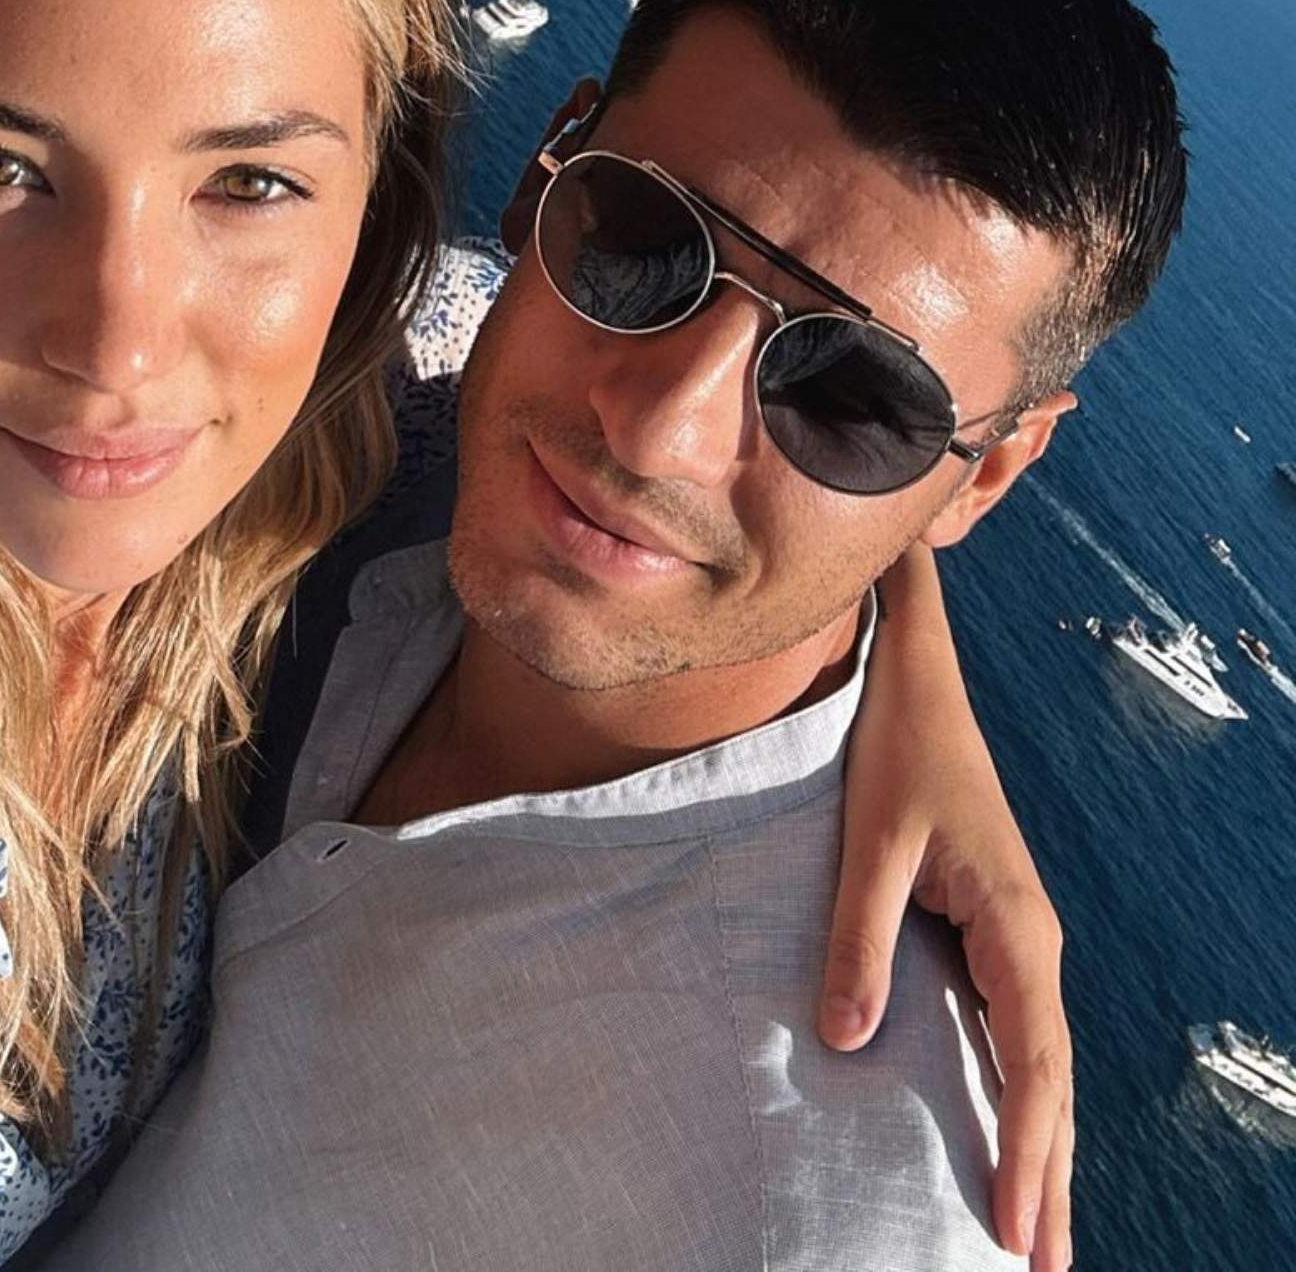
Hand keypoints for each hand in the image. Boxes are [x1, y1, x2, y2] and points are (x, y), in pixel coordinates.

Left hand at [822, 544, 1073, 1270]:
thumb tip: (846, 1039)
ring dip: (1041, 1141)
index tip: (1019, 1227)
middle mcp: (1032, 939)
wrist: (918, 683)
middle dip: (1049, 1173)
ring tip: (1035, 1231)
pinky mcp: (994, 929)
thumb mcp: (869, 840)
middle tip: (1037, 1264)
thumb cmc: (895, 752)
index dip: (1030, 1147)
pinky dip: (1020, 1092)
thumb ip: (858, 937)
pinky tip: (1006, 1132)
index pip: (1034, 1061)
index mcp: (1016, 925)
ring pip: (1041, 1059)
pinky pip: (1017, 1030)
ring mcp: (1018, 937)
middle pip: (1051, 1078)